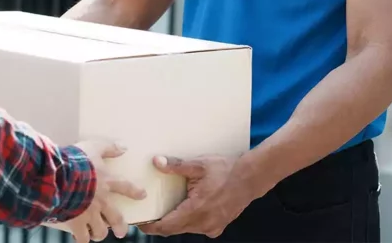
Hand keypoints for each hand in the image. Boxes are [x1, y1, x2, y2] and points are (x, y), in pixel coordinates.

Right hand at [65, 140, 146, 242]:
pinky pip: (81, 237)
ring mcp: (89, 214)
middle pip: (116, 218)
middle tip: (122, 232)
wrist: (59, 177)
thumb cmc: (76, 161)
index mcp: (107, 182)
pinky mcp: (76, 223)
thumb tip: (124, 147)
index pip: (126, 187)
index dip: (135, 191)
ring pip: (100, 231)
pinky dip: (82, 238)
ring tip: (98, 234)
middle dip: (120, 226)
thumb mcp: (94, 147)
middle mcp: (101, 201)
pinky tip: (80, 238)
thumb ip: (108, 148)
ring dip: (100, 233)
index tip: (143, 195)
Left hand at [139, 155, 255, 238]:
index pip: (167, 226)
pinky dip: (190, 221)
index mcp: (196, 209)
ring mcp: (212, 227)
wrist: (251, 177)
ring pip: (186, 229)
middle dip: (161, 224)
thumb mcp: (199, 165)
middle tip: (149, 215)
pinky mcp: (218, 226)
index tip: (140, 223)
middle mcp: (203, 223)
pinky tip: (188, 209)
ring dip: (176, 222)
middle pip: (174, 229)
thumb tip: (156, 162)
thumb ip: (176, 166)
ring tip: (168, 209)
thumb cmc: (226, 170)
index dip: (151, 226)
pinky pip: (198, 228)